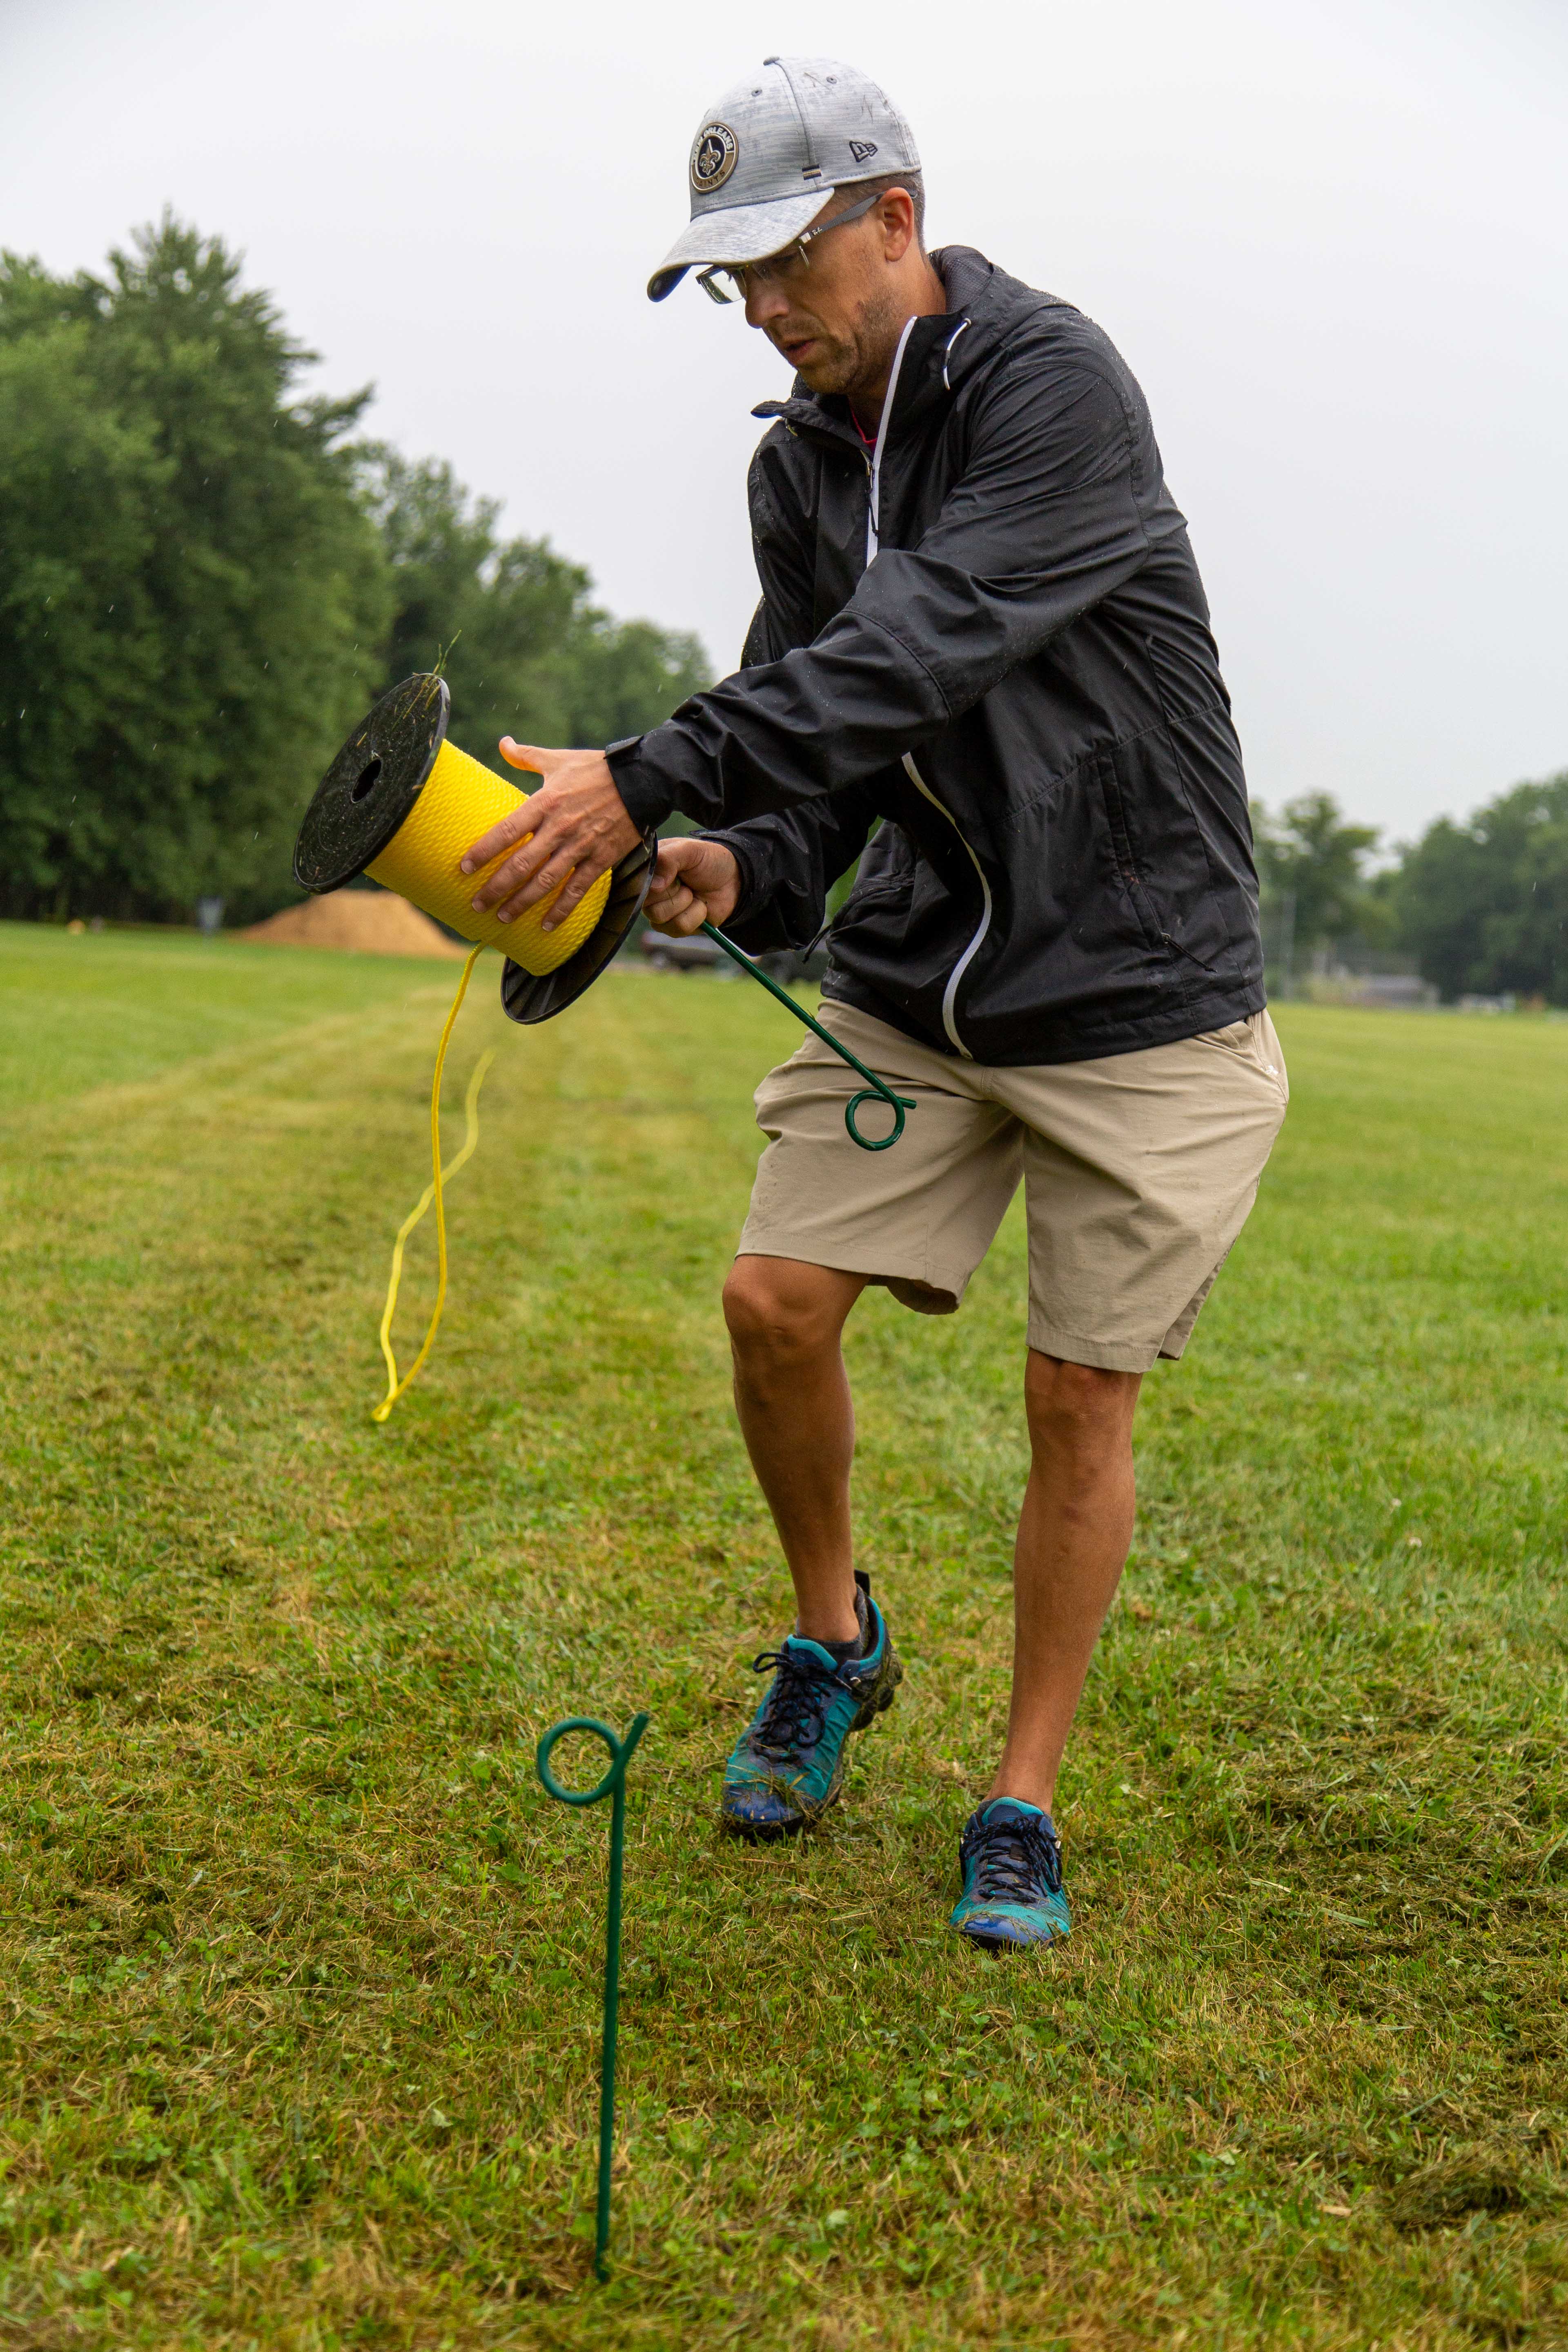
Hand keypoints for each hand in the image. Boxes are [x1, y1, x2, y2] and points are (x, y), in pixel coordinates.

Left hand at [459, 741, 639, 928]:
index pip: (507, 831)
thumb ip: (527, 756)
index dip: (484, 851)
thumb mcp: (559, 758)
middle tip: (477, 904)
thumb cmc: (598, 768)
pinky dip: (562, 910)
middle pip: (521, 864)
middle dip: (497, 887)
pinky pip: (577, 890)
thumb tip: (503, 742)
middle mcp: (559, 828)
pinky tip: (547, 926)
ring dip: (523, 902)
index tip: (464, 867)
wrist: (644, 780)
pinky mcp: (601, 859)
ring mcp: (581, 846)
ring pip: (546, 881)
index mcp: (545, 802)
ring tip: (503, 918)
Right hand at [644, 836, 740, 935]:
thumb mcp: (689, 850)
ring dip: (685, 904)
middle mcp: (649, 892)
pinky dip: (694, 916)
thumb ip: (667, 859)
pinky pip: (677, 928)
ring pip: (660, 918)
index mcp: (648, 870)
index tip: (673, 875)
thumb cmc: (709, 861)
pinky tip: (700, 906)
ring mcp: (661, 911)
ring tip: (693, 893)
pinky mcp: (675, 927)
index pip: (635, 884)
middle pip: (647, 905)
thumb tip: (654, 885)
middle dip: (674, 893)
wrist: (734, 880)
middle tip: (686, 883)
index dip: (654, 882)